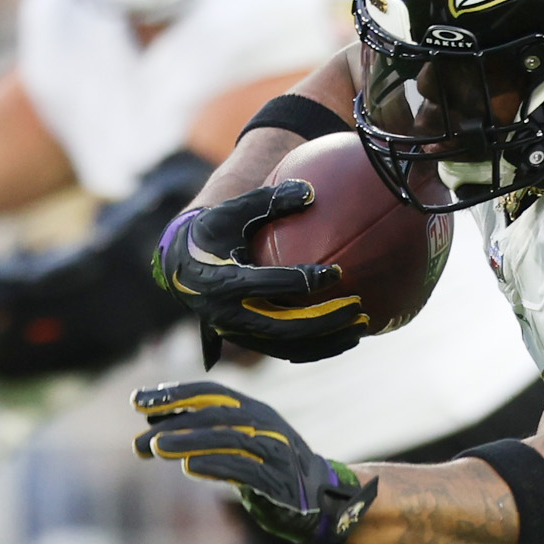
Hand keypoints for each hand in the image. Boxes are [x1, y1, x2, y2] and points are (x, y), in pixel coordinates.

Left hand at [133, 380, 376, 543]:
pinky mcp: (279, 481)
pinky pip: (244, 469)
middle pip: (214, 415)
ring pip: (227, 439)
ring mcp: (275, 451)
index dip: (173, 393)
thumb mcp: (241, 442)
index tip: (136, 401)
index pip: (211, 393)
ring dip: (189, 442)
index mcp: (255, 410)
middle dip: (173, 424)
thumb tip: (154, 421)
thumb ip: (205, 431)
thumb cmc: (271, 468)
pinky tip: (190, 468)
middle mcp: (266, 425)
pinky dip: (216, 466)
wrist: (322, 498)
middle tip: (139, 440)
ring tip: (156, 449)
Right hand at [154, 182, 366, 362]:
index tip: (338, 272)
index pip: (271, 285)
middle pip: (286, 326)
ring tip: (362, 326)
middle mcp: (229, 315)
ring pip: (290, 347)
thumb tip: (310, 191)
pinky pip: (289, 352)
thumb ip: (268, 201)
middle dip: (326, 321)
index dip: (306, 280)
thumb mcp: (231, 212)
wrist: (181, 267)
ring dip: (328, 341)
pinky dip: (319, 348)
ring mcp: (239, 334)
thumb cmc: (212, 234)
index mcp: (224, 282)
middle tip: (358, 308)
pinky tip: (348, 337)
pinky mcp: (250, 342)